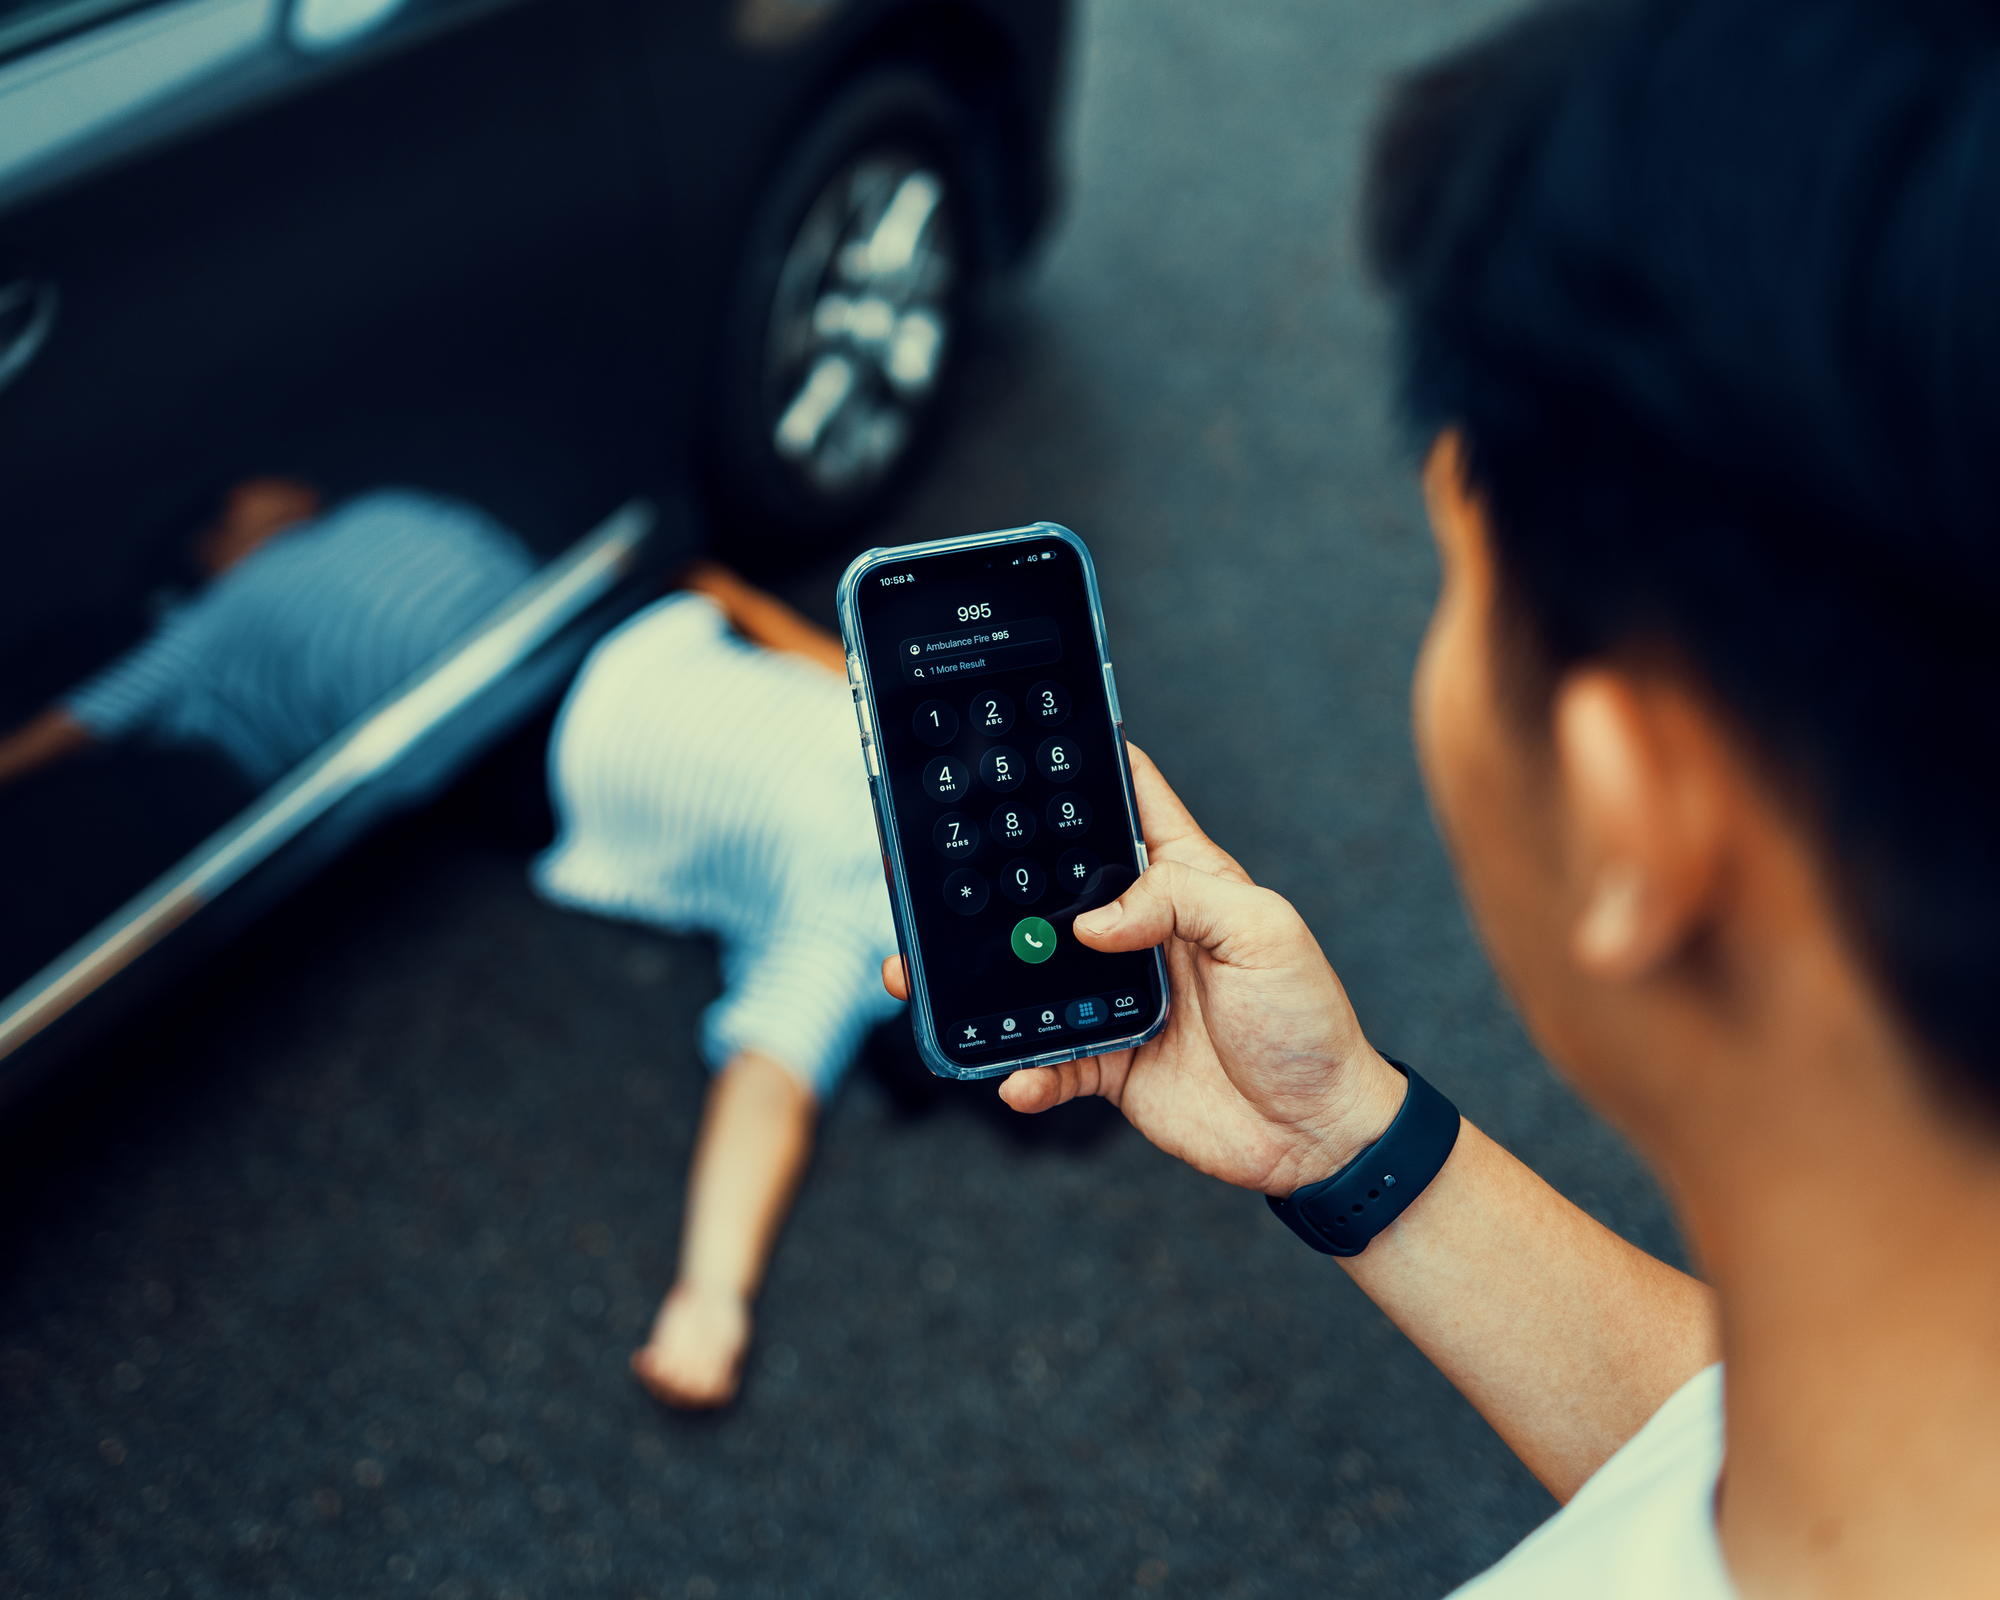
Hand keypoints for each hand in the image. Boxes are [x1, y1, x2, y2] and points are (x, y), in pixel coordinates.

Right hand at [883, 745, 1407, 1194]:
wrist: (1318, 1132)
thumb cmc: (1309, 1020)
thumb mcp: (1264, 934)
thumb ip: (1181, 902)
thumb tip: (1091, 920)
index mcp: (1185, 880)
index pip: (1129, 804)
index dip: (1083, 769)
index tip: (1024, 742)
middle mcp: (1142, 931)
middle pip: (1054, 891)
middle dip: (995, 881)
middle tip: (934, 873)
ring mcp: (1117, 996)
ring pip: (1029, 977)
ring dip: (977, 979)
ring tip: (920, 977)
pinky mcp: (1108, 1060)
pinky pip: (1049, 1061)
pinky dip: (1025, 1071)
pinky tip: (1015, 1076)